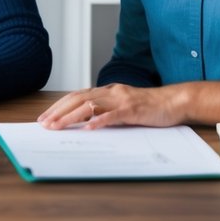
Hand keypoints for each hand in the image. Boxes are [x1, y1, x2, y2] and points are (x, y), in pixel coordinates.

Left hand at [37, 83, 184, 129]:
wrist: (175, 101)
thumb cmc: (150, 107)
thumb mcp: (123, 107)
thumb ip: (106, 111)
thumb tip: (85, 123)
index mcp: (107, 92)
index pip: (76, 96)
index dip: (59, 106)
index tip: (45, 117)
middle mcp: (111, 92)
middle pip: (78, 99)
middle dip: (58, 111)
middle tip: (44, 123)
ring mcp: (121, 100)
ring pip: (90, 106)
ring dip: (71, 117)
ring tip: (57, 126)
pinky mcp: (133, 110)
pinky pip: (113, 115)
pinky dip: (98, 121)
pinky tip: (88, 128)